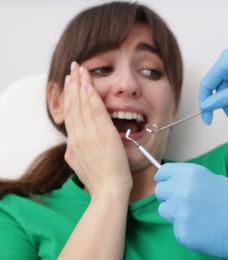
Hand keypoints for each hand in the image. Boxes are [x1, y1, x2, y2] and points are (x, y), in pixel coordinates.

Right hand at [63, 62, 131, 195]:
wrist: (108, 190)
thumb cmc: (98, 181)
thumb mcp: (78, 166)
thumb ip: (74, 152)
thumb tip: (71, 144)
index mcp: (74, 142)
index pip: (70, 113)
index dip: (69, 96)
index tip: (69, 83)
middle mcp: (79, 135)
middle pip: (74, 104)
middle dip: (73, 84)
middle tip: (73, 68)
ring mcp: (91, 134)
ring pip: (83, 104)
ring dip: (81, 84)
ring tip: (80, 69)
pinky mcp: (104, 134)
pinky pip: (96, 110)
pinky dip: (91, 96)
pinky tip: (89, 84)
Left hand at [154, 163, 227, 258]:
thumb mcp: (214, 179)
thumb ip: (191, 180)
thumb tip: (174, 182)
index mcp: (191, 174)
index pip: (162, 173)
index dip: (165, 179)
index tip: (169, 184)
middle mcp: (182, 190)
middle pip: (160, 192)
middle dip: (170, 196)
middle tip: (187, 202)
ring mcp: (181, 212)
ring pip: (165, 211)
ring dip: (176, 213)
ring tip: (198, 216)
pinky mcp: (183, 232)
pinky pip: (176, 229)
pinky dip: (186, 230)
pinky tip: (203, 228)